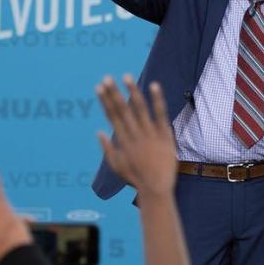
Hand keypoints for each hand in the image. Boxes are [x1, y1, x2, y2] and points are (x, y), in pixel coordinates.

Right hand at [96, 75, 176, 197]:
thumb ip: (107, 149)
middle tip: (106, 78)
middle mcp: (134, 135)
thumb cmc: (136, 179)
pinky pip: (160, 114)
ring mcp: (150, 134)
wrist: (156, 188)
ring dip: (132, 91)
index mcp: (122, 141)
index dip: (105, 100)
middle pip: (122, 109)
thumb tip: (99, 132)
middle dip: (113, 93)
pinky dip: (157, 99)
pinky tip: (153, 85)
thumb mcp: (117, 166)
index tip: (99, 87)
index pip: (112, 115)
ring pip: (139, 108)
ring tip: (126, 76)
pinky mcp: (164, 135)